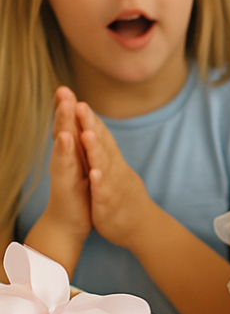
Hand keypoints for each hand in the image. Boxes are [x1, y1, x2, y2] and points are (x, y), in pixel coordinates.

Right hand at [43, 87, 91, 241]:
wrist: (70, 224)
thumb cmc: (78, 194)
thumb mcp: (81, 168)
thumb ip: (80, 150)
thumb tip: (80, 129)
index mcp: (73, 153)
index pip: (70, 127)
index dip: (68, 109)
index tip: (66, 89)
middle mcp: (65, 159)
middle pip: (63, 129)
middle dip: (63, 109)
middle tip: (62, 89)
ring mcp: (63, 170)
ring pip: (63, 144)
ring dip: (63, 124)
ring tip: (64, 107)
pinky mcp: (64, 184)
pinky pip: (64, 166)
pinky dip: (65, 152)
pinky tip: (65, 139)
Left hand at [76, 102, 152, 248]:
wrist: (141, 226)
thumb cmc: (123, 196)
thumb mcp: (113, 169)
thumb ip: (104, 150)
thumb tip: (95, 129)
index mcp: (111, 160)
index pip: (99, 134)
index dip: (88, 116)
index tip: (74, 98)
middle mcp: (114, 168)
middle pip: (102, 143)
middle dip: (90, 124)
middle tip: (79, 104)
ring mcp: (114, 185)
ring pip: (105, 165)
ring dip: (96, 148)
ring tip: (87, 133)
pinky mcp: (110, 204)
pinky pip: (105, 191)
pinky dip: (101, 181)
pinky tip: (94, 173)